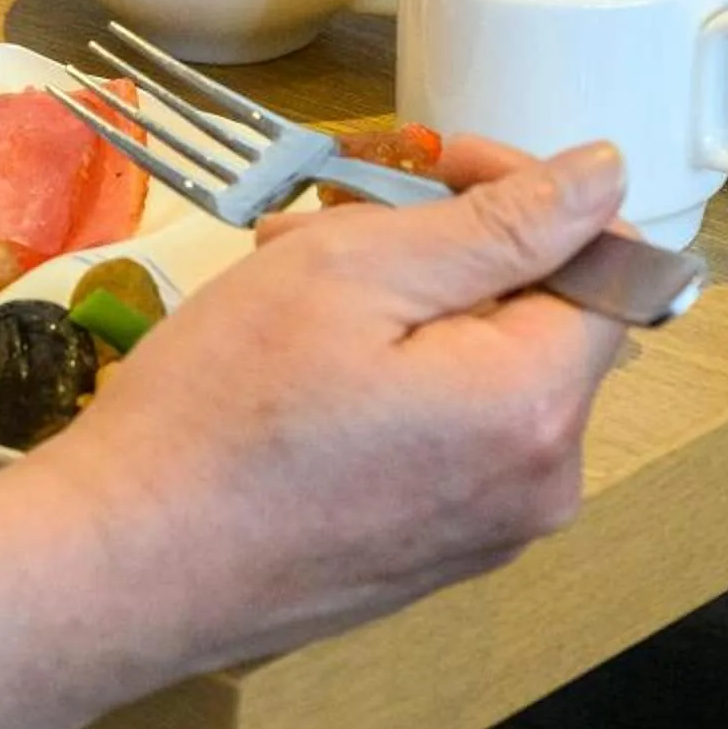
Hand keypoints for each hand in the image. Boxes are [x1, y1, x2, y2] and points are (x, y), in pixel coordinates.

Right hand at [12, 135, 633, 674]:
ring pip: (484, 373)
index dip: (526, 191)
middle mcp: (540, 484)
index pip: (604, 262)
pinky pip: (449, 436)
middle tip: (329, 220)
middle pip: (539, 320)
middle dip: (447, 247)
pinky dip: (394, 377)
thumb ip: (499, 225)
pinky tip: (296, 361)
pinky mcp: (433, 556)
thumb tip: (605, 176)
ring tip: (288, 280)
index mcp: (533, 406)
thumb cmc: (221, 408)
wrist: (123, 566)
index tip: (431, 162)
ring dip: (406, 305)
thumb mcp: (353, 273)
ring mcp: (488, 532)